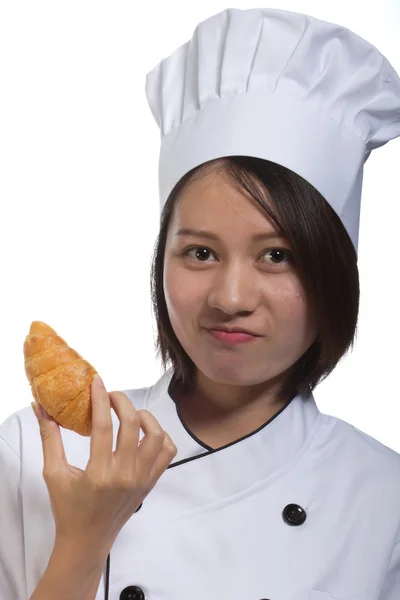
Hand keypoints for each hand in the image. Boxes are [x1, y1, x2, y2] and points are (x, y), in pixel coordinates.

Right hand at [32, 375, 177, 551]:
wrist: (88, 540)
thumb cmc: (68, 508)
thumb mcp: (53, 474)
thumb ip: (49, 438)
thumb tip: (40, 407)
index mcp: (99, 474)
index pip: (103, 426)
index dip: (100, 399)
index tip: (97, 382)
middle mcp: (125, 475)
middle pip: (132, 424)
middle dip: (121, 401)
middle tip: (110, 395)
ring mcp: (142, 479)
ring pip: (156, 435)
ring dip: (144, 416)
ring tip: (129, 412)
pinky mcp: (151, 482)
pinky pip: (167, 452)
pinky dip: (160, 436)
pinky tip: (143, 432)